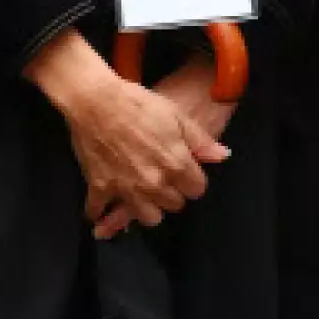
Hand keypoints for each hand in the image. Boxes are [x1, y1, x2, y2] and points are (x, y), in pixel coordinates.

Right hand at [23, 29, 228, 234]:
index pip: (197, 190)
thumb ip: (201, 140)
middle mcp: (154, 183)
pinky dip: (100, 212)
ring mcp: (127, 189)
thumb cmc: (138, 103)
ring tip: (143, 193)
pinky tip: (103, 206)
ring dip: (147, 207)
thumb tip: (223, 156)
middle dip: (172, 193)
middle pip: (175, 205)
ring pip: (148, 218)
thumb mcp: (176, 115)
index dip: (193, 180)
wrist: (95, 100)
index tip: (185, 171)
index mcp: (176, 164)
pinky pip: (100, 212)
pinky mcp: (100, 188)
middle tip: (163, 177)